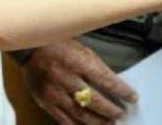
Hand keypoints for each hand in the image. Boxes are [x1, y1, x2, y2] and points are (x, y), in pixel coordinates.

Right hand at [21, 39, 136, 123]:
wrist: (29, 49)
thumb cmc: (58, 45)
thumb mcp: (82, 49)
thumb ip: (95, 67)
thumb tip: (111, 83)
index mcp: (79, 62)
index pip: (106, 80)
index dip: (121, 91)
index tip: (132, 97)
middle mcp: (67, 79)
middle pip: (94, 101)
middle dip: (111, 110)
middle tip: (121, 114)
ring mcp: (55, 93)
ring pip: (80, 114)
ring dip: (97, 121)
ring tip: (109, 123)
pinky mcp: (46, 103)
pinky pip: (63, 120)